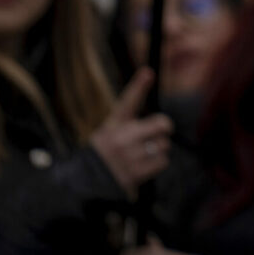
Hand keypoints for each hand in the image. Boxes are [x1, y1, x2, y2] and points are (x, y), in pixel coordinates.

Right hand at [89, 69, 172, 196]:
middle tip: (160, 131)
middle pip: (162, 124)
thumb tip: (159, 113)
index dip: (138, 86)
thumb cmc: (106, 152)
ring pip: (164, 144)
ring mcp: (129, 155)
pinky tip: (145, 164)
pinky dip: (158, 162)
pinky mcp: (136, 172)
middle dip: (164, 127)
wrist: (89, 182)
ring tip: (144, 153)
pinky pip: (163, 161)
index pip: (128, 101)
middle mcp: (122, 137)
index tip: (147, 73)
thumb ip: (131, 122)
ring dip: (159, 148)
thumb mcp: (110, 131)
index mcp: (114, 123)